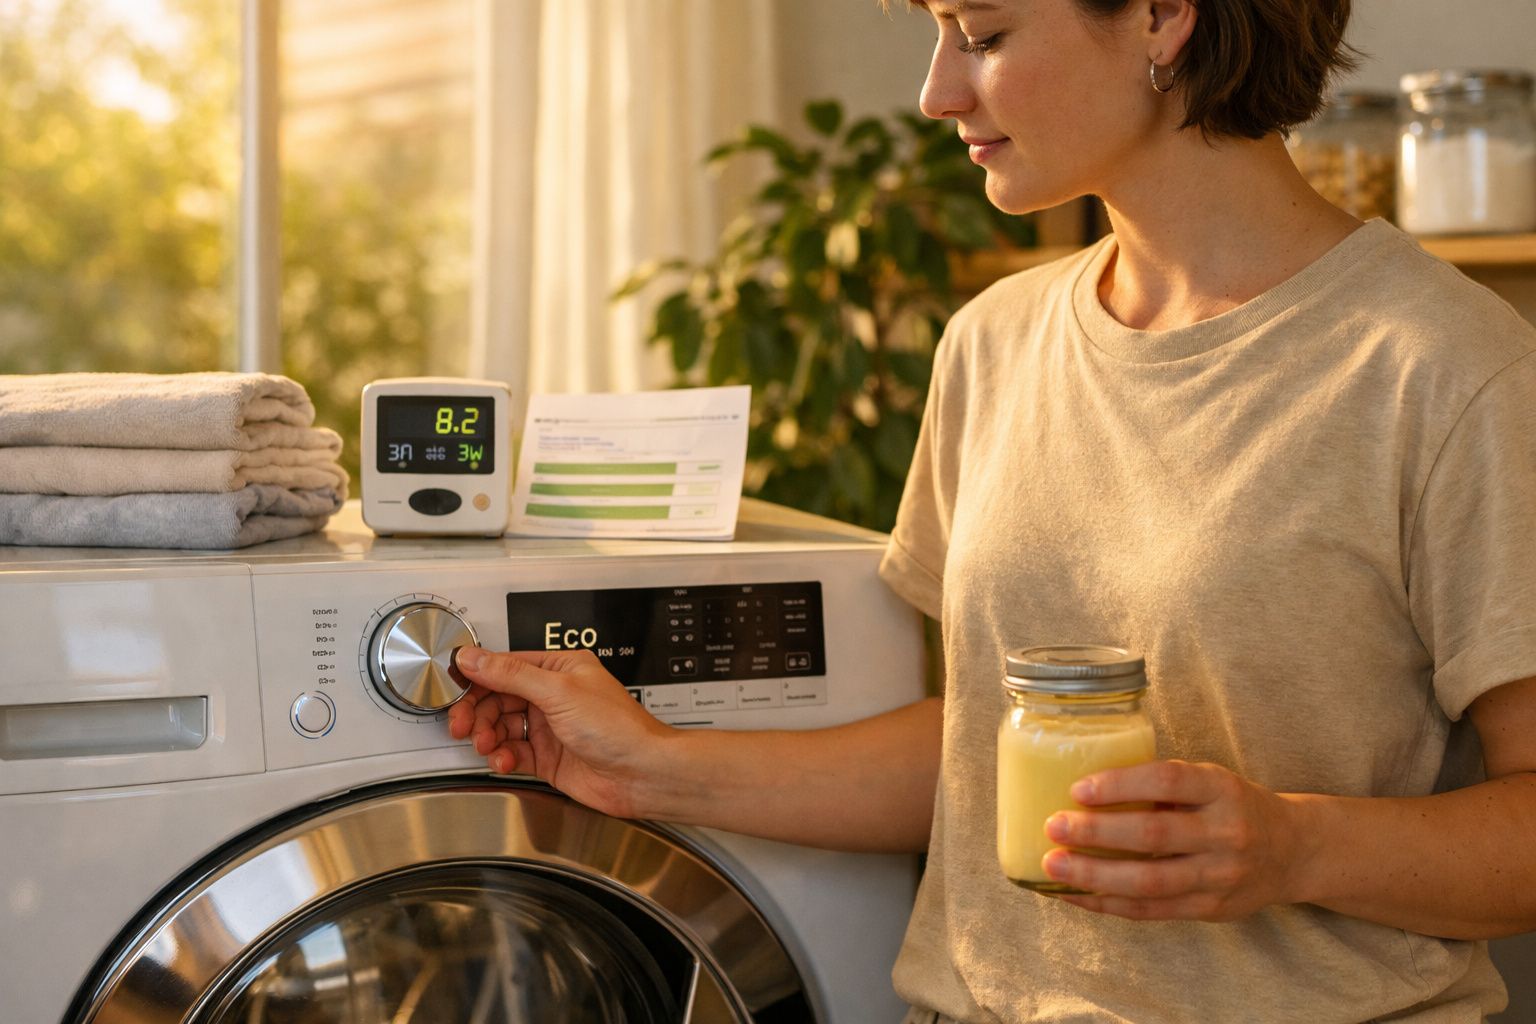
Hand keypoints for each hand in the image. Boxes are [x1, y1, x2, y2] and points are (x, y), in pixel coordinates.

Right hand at [447, 646, 671, 818]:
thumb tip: (475, 657)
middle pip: (499, 699)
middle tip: (463, 725)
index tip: (453, 688)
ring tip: (487, 745)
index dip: (477, 679)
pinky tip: (504, 760)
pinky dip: (503, 757)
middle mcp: (554, 696)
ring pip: (502, 727)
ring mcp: (550, 728)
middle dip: (478, 712)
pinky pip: (513, 753)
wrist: (642, 774)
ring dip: (489, 736)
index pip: (506, 667)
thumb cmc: (618, 728)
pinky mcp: (548, 758)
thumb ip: (511, 675)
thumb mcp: (558, 691)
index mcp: (560, 670)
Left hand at [1040, 760, 1311, 921]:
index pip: (1168, 781)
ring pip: (1149, 881)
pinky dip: (1107, 905)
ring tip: (1053, 866)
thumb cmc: (1232, 807)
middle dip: (1097, 832)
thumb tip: (1082, 787)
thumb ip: (1161, 785)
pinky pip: (1151, 911)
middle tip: (1054, 826)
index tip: (1079, 789)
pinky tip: (1074, 895)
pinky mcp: (1210, 909)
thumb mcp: (1209, 781)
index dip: (1120, 784)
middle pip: (1153, 835)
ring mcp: (1219, 876)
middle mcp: (1225, 833)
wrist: (1293, 851)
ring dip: (1095, 876)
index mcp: (1221, 789)